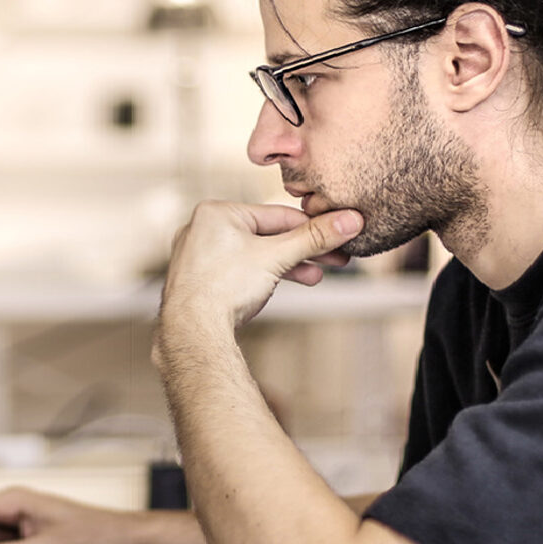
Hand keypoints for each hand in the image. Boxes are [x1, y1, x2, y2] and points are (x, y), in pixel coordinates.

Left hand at [160, 201, 363, 329]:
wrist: (192, 332)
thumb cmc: (224, 288)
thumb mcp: (276, 257)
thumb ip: (313, 238)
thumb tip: (350, 220)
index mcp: (217, 212)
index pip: (276, 215)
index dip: (312, 226)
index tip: (339, 232)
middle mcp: (203, 228)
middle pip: (267, 235)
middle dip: (303, 250)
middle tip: (337, 258)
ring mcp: (200, 255)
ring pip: (255, 254)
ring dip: (288, 265)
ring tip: (316, 276)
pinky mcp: (202, 278)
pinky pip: (240, 269)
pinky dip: (263, 275)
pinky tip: (284, 283)